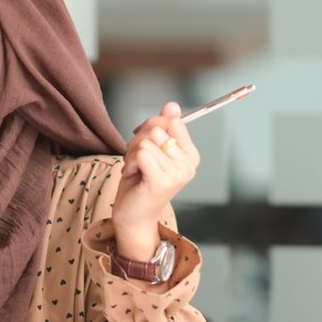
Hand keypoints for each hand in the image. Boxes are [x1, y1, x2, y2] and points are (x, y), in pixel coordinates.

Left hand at [111, 102, 199, 258]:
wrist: (134, 215)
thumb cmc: (141, 182)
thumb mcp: (153, 150)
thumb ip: (163, 127)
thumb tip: (172, 105)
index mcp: (191, 155)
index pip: (173, 121)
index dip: (152, 126)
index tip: (145, 142)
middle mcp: (188, 165)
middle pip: (158, 130)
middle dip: (138, 140)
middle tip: (136, 158)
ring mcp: (176, 174)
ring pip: (146, 141)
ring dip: (132, 153)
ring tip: (135, 167)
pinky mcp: (161, 181)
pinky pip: (141, 153)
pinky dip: (130, 162)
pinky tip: (133, 174)